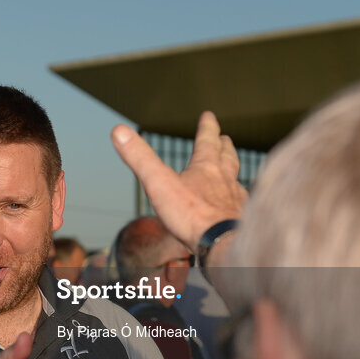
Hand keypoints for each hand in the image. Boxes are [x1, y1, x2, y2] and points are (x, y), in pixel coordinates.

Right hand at [111, 111, 247, 250]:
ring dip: (233, 172)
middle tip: (225, 139)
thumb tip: (118, 130)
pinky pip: (241, 205)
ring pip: (236, 180)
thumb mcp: (158, 183)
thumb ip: (140, 158)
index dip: (207, 126)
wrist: (223, 243)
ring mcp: (236, 200)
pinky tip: (236, 206)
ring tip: (231, 171)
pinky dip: (238, 201)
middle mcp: (226, 179)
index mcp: (206, 168)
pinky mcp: (241, 219)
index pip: (207, 140)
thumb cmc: (191, 214)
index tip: (208, 115)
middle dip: (224, 146)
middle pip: (227, 157)